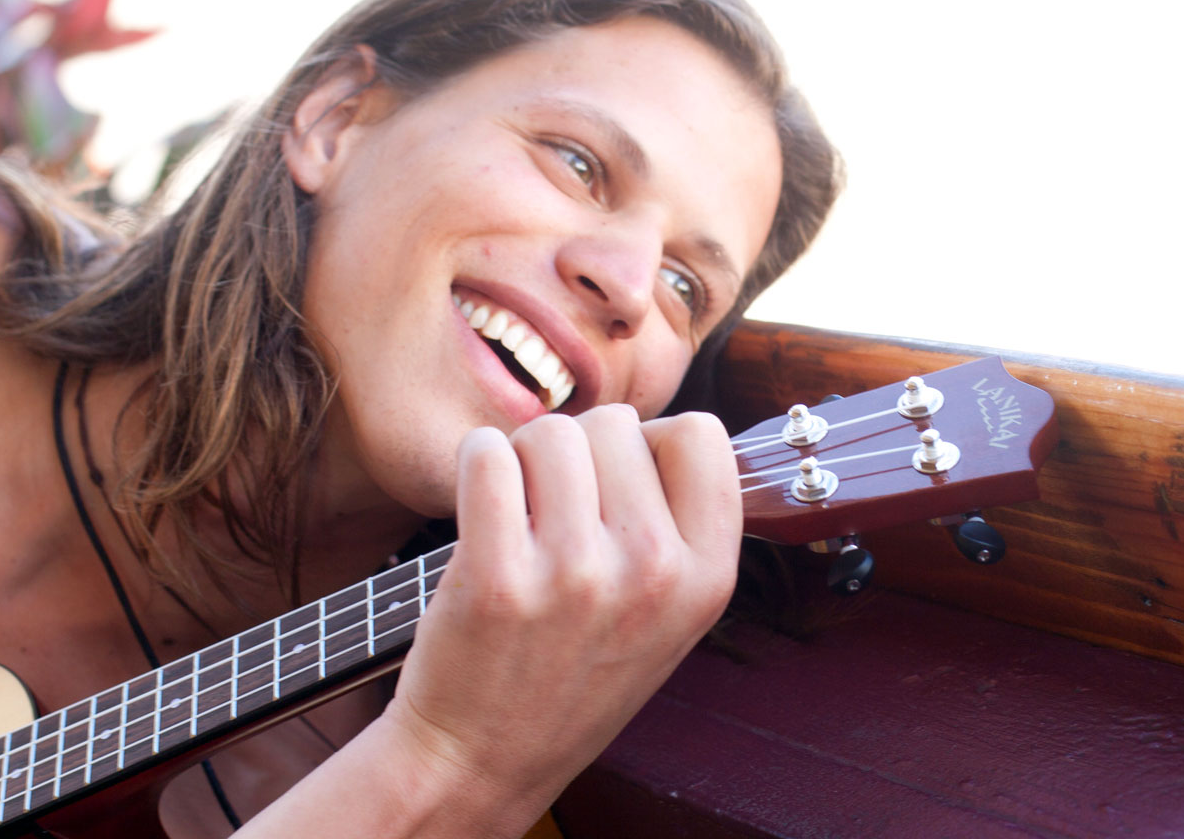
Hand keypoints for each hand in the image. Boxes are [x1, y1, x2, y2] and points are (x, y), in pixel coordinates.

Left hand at [386, 406, 740, 821]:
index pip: (702, 434)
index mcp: (708, 579)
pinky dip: (475, 463)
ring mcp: (575, 575)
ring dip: (524, 457)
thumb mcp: (667, 618)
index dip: (652, 443)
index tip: (620, 486)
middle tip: (556, 510)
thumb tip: (663, 427)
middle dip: (579, 450)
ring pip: (550, 433)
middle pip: (616, 424)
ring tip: (518, 514)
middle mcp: (653, 574)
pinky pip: (485, 454)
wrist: (480, 759)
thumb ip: (680, 527)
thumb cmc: (571, 674)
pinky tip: (479, 506)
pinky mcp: (495, 577)